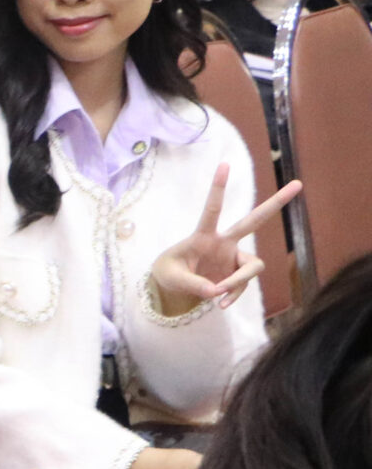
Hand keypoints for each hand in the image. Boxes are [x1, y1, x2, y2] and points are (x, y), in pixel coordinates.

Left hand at [149, 163, 299, 315]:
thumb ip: (192, 284)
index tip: (224, 164)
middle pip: (254, 221)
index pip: (212, 209)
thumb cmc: (169, 273)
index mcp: (203, 236)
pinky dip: (233, 296)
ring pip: (254, 265)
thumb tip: (216, 292)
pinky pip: (243, 285)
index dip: (218, 188)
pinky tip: (220, 304)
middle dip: (276, 203)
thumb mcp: (171, 277)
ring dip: (238, 282)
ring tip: (218, 295)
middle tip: (298, 183)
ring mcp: (234, 257)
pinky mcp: (238, 273)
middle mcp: (224, 242)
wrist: (173, 286)